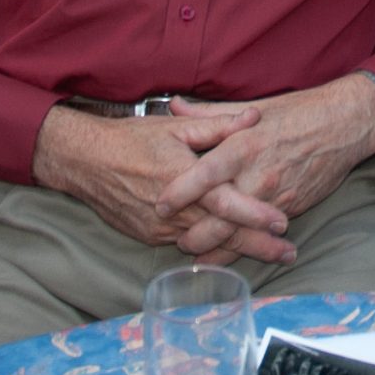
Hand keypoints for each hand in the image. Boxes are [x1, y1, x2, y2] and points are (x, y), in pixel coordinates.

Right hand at [31, 103, 296, 264]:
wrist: (85, 161)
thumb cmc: (132, 138)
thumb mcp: (176, 127)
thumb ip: (218, 125)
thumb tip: (255, 118)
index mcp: (183, 180)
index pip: (227, 203)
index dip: (256, 214)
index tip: (283, 223)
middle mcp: (174, 211)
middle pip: (223, 234)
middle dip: (258, 246)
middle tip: (289, 254)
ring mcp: (160, 229)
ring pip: (206, 244)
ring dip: (238, 251)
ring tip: (271, 256)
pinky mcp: (149, 237)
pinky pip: (184, 244)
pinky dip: (210, 249)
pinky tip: (231, 254)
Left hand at [153, 76, 374, 257]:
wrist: (343, 125)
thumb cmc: (295, 112)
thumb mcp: (251, 108)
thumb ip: (209, 115)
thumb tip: (175, 106)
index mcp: (243, 145)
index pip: (204, 175)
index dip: (180, 192)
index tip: (160, 204)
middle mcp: (257, 174)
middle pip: (219, 215)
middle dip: (194, 235)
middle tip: (175, 240)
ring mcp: (276, 195)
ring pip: (240, 233)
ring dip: (217, 249)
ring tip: (196, 256)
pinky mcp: (292, 207)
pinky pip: (262, 235)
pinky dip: (244, 247)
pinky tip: (228, 256)